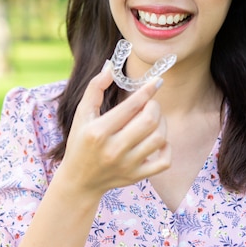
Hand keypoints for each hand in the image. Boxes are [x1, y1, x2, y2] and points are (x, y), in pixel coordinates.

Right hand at [58, 61, 170, 196]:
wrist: (79, 180)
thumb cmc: (80, 142)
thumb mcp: (81, 114)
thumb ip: (95, 88)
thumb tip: (110, 66)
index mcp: (98, 132)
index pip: (131, 106)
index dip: (147, 90)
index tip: (156, 81)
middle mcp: (113, 149)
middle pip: (149, 121)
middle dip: (154, 106)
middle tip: (150, 103)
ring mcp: (127, 165)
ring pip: (159, 138)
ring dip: (161, 123)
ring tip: (152, 119)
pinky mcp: (137, 176)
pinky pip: (164, 161)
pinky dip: (166, 147)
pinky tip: (157, 140)